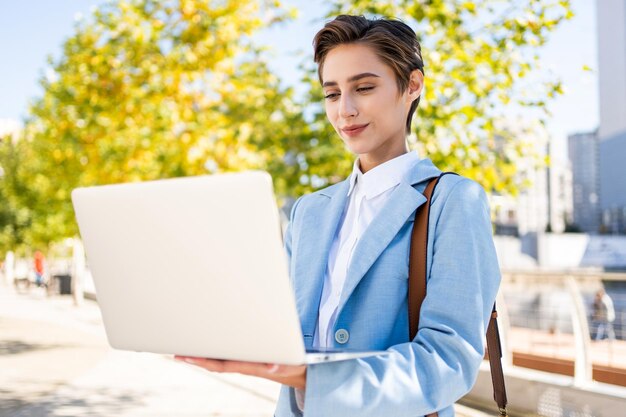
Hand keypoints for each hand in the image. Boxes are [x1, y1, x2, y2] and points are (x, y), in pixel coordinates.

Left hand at [174, 356, 306, 389]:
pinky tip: (207, 345)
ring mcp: (245, 361)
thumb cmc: (294, 364)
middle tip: (176, 352)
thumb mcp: (290, 364)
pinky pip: (226, 355)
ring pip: (219, 359)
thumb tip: (273, 367)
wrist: (299, 371)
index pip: (223, 364)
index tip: (188, 357)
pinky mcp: (248, 357)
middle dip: (196, 358)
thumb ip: (281, 365)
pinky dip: (213, 350)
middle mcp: (244, 365)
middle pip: (215, 363)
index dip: (204, 361)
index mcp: (251, 366)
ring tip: (185, 348)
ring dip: (202, 355)